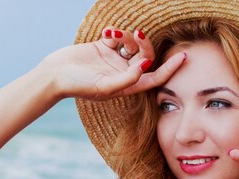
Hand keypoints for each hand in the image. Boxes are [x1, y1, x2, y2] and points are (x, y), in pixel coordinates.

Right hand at [38, 27, 186, 100]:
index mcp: (128, 86)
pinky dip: (116, 32)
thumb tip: (146, 67)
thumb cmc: (79, 85)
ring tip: (113, 34)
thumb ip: (128, 79)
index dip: (171, 69)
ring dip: (127, 36)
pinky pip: (118, 36)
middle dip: (144, 45)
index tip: (183, 57)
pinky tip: (106, 33)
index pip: (155, 78)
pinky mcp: (104, 47)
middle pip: (146, 57)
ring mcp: (114, 59)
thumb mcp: (106, 86)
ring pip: (132, 44)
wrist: (54, 75)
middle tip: (137, 35)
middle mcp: (124, 73)